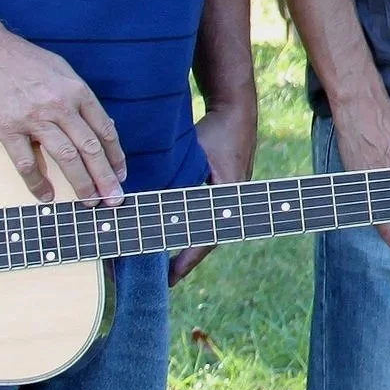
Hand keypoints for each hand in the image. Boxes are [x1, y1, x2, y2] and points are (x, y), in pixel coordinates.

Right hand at [0, 29, 126, 201]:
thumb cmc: (24, 60)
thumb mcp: (63, 71)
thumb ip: (80, 98)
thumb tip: (100, 123)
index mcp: (77, 92)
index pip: (104, 130)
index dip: (115, 156)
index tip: (121, 175)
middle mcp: (60, 105)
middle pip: (90, 147)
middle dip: (105, 176)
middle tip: (114, 199)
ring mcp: (34, 118)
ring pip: (66, 156)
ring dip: (80, 183)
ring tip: (90, 201)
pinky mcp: (8, 127)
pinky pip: (26, 161)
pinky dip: (37, 182)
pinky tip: (46, 196)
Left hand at [172, 102, 258, 285]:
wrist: (238, 111)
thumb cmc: (217, 130)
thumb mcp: (196, 154)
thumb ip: (179, 177)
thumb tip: (151, 204)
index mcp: (227, 198)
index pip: (207, 238)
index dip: (187, 260)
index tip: (171, 277)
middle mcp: (233, 203)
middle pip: (209, 239)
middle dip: (188, 260)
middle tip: (168, 278)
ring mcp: (231, 198)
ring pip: (210, 229)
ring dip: (191, 245)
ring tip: (171, 262)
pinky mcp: (226, 191)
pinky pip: (210, 217)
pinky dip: (194, 228)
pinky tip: (180, 234)